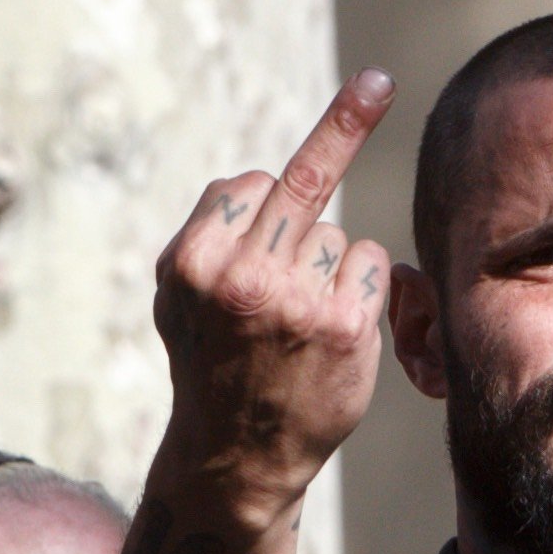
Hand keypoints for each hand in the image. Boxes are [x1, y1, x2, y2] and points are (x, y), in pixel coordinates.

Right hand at [148, 75, 394, 531]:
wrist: (237, 456)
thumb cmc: (208, 360)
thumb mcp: (178, 295)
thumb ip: (209, 234)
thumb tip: (260, 179)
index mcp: (194, 263)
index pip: (247, 183)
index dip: (262, 197)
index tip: (330, 113)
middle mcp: (243, 278)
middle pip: (302, 183)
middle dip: (345, 124)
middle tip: (374, 97)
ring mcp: (297, 302)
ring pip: (334, 233)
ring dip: (324, 263)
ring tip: (295, 320)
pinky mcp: (346, 328)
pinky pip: (370, 260)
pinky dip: (361, 283)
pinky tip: (333, 325)